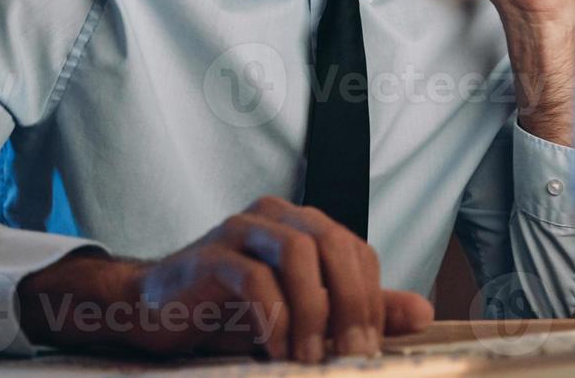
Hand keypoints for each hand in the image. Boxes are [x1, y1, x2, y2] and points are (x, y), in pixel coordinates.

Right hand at [17, 195, 433, 362]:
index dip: (373, 301)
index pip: (358, 252)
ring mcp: (240, 231)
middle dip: (352, 305)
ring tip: (311, 358)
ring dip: (315, 312)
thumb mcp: (301, 313)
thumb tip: (422, 312)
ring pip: (300, 253)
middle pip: (334, 245)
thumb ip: (357, 309)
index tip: (368, 351)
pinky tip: (275, 350)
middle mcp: (275, 217)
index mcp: (301, 225)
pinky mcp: (210, 256)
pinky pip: (255, 278)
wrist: (152, 312)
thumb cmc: (228, 310)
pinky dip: (275, 317)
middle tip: (352, 357)